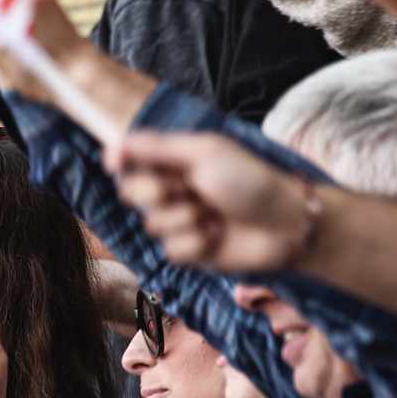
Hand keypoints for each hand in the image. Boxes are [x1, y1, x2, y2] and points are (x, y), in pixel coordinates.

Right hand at [108, 130, 318, 272]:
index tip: (116, 162)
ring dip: (186, 218)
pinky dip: (197, 243)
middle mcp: (173, 190)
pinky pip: (171, 250)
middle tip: (190, 188)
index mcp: (175, 161)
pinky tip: (219, 236)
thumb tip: (111, 146)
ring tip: (215, 214)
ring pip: (152, 224)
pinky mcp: (190, 251)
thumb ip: (156, 148)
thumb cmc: (250, 181)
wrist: (285, 225)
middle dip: (157, 192)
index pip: (129, 160)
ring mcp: (181, 221)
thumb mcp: (203, 154)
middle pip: (132, 193)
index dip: (120, 162)